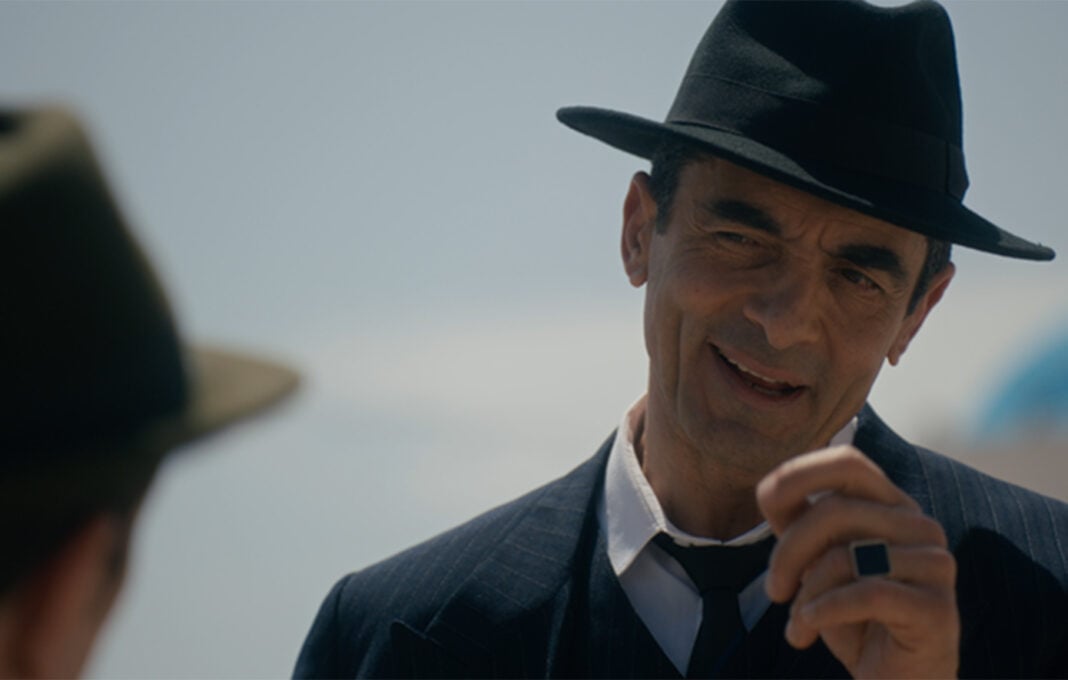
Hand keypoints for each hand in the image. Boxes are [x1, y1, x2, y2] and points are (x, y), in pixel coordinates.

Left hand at [756, 445, 958, 678]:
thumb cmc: (853, 617)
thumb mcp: (818, 563)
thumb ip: (800, 524)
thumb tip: (772, 488)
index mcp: (892, 506)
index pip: (848, 462)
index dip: (799, 473)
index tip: (765, 506)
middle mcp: (920, 526)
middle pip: (835, 510)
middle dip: (788, 551)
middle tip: (774, 591)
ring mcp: (935, 564)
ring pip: (844, 557)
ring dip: (806, 595)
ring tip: (799, 623)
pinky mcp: (937, 608)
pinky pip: (864, 594)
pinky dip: (822, 612)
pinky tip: (806, 632)